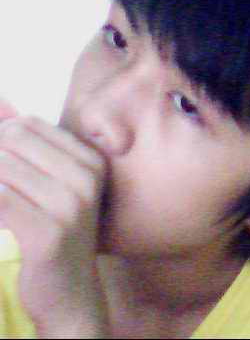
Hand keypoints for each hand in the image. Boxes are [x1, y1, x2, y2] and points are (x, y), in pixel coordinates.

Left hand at [0, 98, 110, 337]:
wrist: (71, 292)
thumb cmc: (56, 233)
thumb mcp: (53, 186)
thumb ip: (27, 147)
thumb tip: (2, 106)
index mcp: (91, 160)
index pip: (29, 126)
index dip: (0, 137)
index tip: (1, 169)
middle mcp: (86, 178)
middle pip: (12, 142)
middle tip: (1, 188)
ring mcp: (70, 205)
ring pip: (1, 169)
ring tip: (1, 201)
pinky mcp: (48, 232)